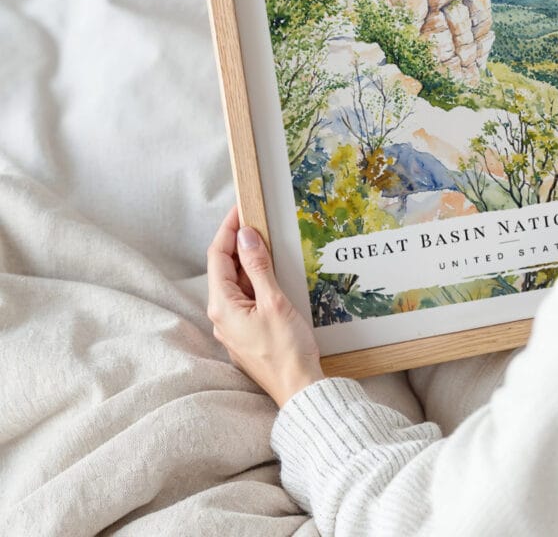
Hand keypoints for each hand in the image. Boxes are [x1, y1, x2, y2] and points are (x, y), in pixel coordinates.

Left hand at [207, 204, 324, 406]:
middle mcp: (222, 316)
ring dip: (247, 260)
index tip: (241, 209)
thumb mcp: (274, 301)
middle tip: (256, 219)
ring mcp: (233, 326)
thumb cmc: (287, 349)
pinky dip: (255, 278)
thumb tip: (246, 235)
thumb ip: (258, 266)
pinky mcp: (247, 332)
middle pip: (223, 268)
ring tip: (265, 239)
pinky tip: (270, 272)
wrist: (298, 389)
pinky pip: (245, 297)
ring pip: (235, 283)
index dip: (228, 229)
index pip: (218, 256)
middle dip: (237, 242)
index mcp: (222, 306)